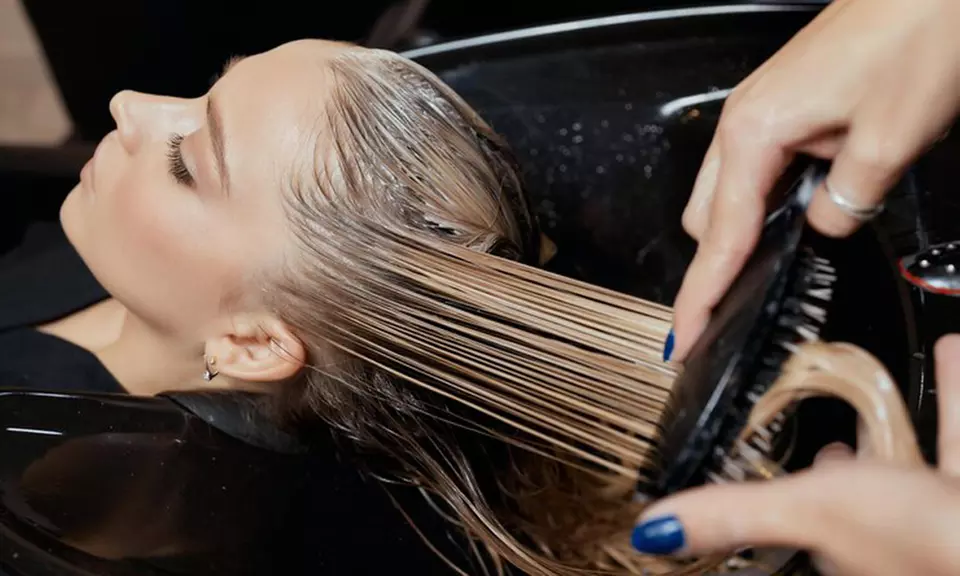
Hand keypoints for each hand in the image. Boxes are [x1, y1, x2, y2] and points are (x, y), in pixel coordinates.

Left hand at [631, 334, 959, 575]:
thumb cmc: (916, 535)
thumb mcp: (804, 509)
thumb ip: (730, 513)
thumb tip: (651, 530)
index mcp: (837, 540)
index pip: (798, 519)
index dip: (781, 495)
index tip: (768, 465)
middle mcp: (888, 532)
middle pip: (855, 487)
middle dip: (842, 457)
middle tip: (829, 437)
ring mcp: (937, 507)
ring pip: (908, 450)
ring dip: (890, 414)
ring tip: (885, 378)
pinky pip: (955, 426)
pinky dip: (952, 389)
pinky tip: (951, 354)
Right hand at [671, 0, 959, 359]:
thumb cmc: (918, 36)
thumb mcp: (891, 142)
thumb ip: (845, 204)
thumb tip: (824, 225)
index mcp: (754, 133)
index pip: (719, 238)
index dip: (702, 295)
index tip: (682, 338)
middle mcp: (744, 121)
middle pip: (707, 215)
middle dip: (719, 262)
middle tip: (737, 310)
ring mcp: (761, 108)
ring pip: (729, 190)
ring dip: (744, 230)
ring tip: (772, 267)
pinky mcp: (784, 102)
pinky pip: (756, 166)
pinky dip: (767, 200)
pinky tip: (802, 209)